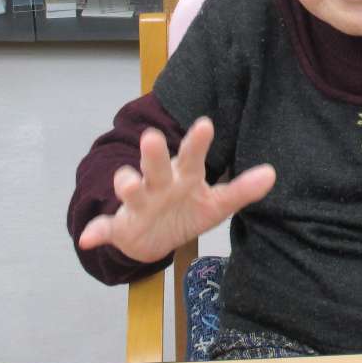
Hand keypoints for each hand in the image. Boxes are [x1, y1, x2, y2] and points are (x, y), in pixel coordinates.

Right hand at [78, 119, 275, 263]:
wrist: (153, 238)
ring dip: (126, 185)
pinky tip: (89, 237)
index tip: (206, 124)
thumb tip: (272, 174)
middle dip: (154, 153)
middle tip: (153, 137)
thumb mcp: (217, 204)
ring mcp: (137, 203)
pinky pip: (104, 228)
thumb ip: (243, 190)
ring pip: (130, 189)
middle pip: (157, 166)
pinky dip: (96, 232)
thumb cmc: (187, 210)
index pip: (193, 157)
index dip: (198, 142)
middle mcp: (158, 184)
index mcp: (183, 176)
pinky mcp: (119, 226)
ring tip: (127, 183)